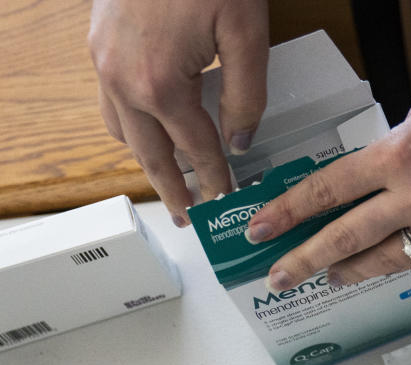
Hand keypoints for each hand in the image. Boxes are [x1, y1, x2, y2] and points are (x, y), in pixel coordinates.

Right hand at [89, 0, 268, 225]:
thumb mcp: (248, 35)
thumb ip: (248, 96)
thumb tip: (240, 141)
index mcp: (160, 85)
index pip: (196, 150)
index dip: (217, 180)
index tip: (229, 201)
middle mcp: (121, 79)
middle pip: (149, 152)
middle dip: (173, 190)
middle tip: (190, 219)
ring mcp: (102, 59)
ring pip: (122, 129)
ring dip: (146, 159)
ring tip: (171, 184)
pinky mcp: (98, 40)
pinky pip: (109, 99)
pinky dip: (129, 125)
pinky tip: (148, 130)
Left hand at [247, 57, 410, 289]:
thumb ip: (398, 147)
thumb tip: (381, 174)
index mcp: (400, 154)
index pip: (327, 191)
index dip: (288, 212)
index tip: (262, 227)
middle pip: (345, 237)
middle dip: (304, 259)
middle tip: (277, 275)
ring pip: (385, 258)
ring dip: (350, 270)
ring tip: (328, 277)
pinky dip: (401, 259)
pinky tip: (385, 262)